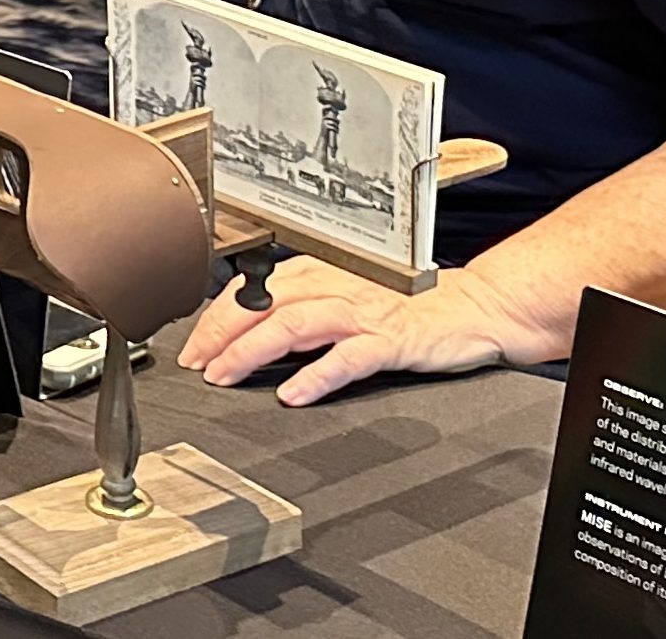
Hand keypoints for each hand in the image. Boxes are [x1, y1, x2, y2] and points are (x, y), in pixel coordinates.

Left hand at [177, 258, 549, 406]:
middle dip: (221, 334)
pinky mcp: (391, 339)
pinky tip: (292, 392)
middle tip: (195, 364)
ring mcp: (364, 312)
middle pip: (264, 303)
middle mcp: (337, 286)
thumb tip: (247, 329)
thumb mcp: (346, 295)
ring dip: (252, 350)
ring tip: (225, 375)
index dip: (216, 318)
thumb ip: (302, 306)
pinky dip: (316, 375)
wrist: (473, 308)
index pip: (255, 290)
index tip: (191, 346)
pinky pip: (348, 357)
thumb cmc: (406, 306)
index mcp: (322, 273)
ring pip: (295, 324)